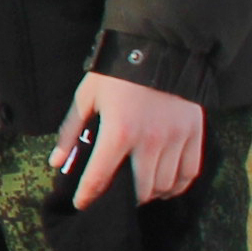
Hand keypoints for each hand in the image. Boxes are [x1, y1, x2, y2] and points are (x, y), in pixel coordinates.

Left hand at [53, 71, 207, 208]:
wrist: (160, 45)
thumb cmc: (118, 71)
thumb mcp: (87, 96)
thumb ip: (71, 131)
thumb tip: (56, 161)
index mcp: (119, 132)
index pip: (100, 179)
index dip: (88, 197)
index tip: (82, 204)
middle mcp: (150, 141)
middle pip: (139, 191)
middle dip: (124, 200)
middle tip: (116, 197)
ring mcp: (176, 138)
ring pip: (165, 186)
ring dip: (151, 194)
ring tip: (140, 191)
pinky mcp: (195, 133)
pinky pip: (189, 173)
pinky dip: (177, 186)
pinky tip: (165, 185)